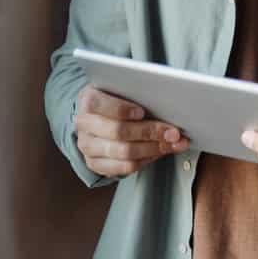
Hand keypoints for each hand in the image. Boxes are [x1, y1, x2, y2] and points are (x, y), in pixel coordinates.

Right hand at [73, 85, 187, 177]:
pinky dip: (146, 160)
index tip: (142, 112)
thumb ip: (138, 94)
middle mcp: (84, 124)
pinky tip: (159, 152)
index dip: (122, 109)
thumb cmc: (116, 101)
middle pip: (118, 131)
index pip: (99, 105)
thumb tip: (167, 103)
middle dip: (150, 132)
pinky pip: (124, 167)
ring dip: (153, 148)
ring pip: (123, 152)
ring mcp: (87, 146)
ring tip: (173, 144)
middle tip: (173, 132)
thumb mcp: (122, 91)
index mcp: (88, 100)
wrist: (98, 118)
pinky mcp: (95, 164)